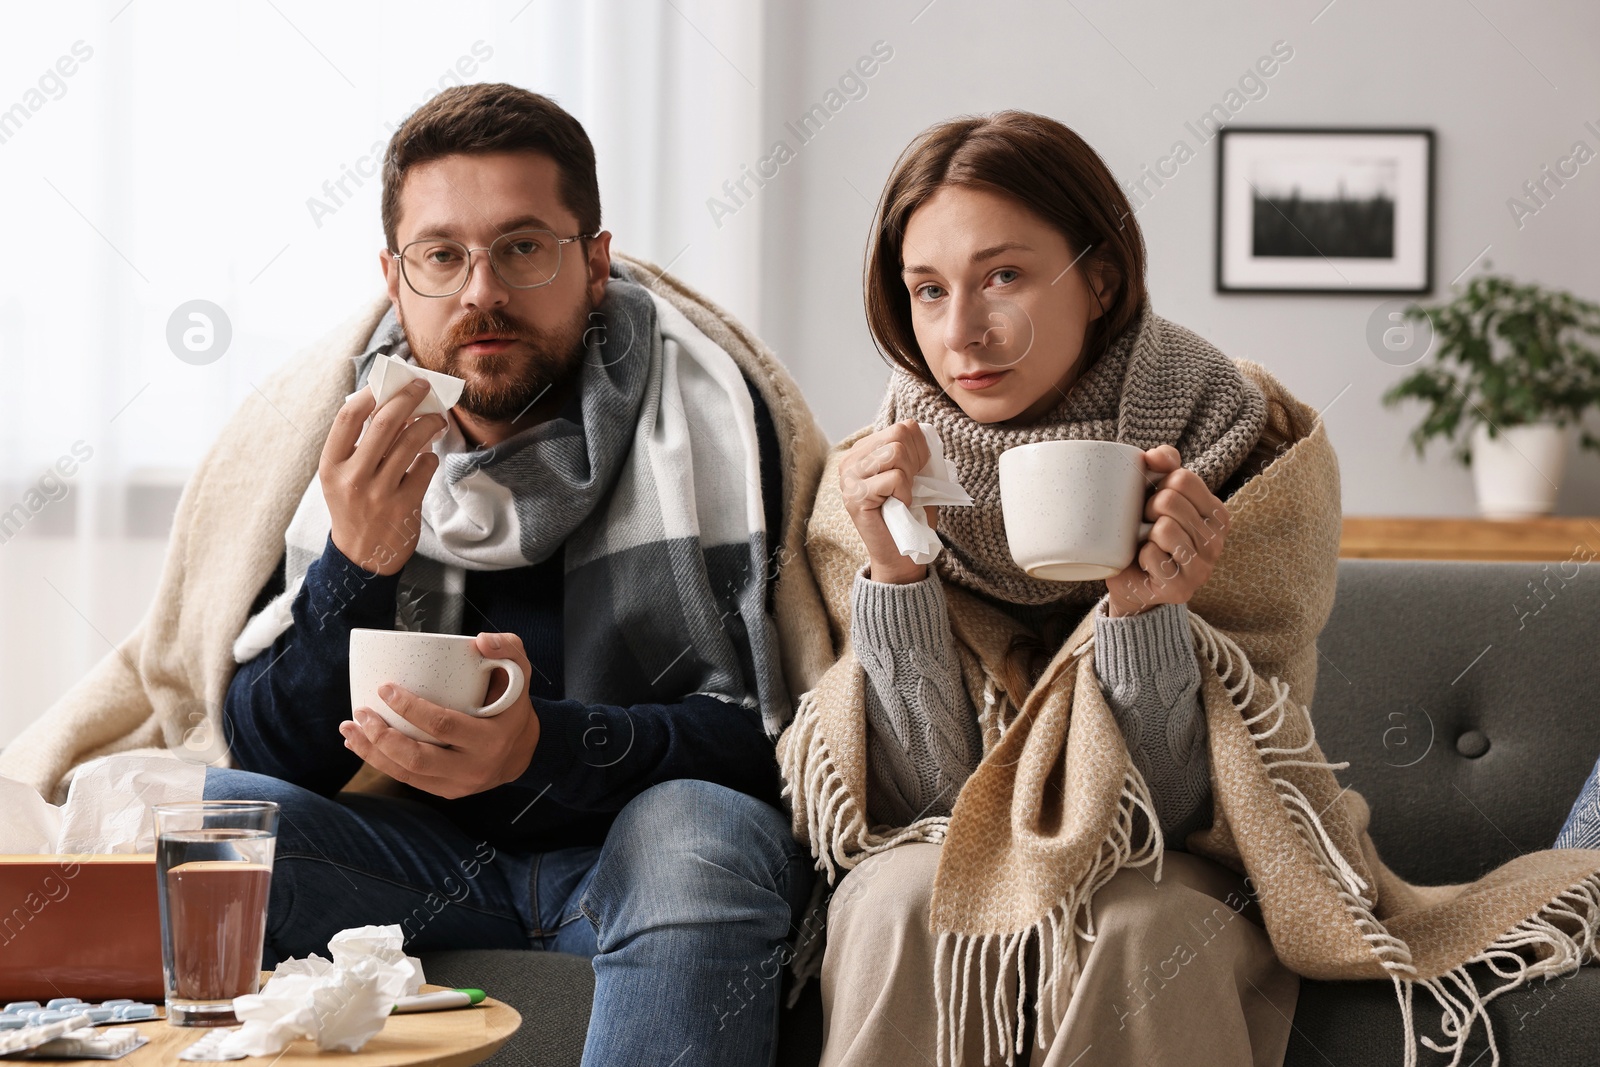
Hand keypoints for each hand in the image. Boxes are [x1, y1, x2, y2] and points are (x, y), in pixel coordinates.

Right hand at [319, 378, 447, 575]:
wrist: (361, 558)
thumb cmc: (353, 508)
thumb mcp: (342, 477)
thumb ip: (358, 445)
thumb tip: (390, 403)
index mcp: (330, 465)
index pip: (347, 417)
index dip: (370, 393)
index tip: (389, 381)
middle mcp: (352, 477)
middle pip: (384, 423)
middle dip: (408, 398)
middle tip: (424, 386)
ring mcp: (378, 493)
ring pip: (411, 442)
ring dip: (429, 423)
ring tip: (437, 419)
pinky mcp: (403, 506)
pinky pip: (425, 467)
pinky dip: (430, 456)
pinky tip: (427, 457)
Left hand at [339, 632, 539, 798]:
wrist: (525, 750)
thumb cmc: (513, 704)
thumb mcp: (521, 671)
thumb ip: (508, 647)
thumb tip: (478, 641)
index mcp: (491, 739)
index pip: (443, 725)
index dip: (409, 708)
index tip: (385, 688)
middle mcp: (474, 768)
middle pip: (418, 758)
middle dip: (382, 737)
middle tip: (361, 712)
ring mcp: (459, 785)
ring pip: (406, 774)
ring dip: (372, 753)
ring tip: (349, 730)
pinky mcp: (446, 792)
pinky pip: (407, 781)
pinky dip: (380, 763)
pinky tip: (361, 745)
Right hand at [840, 419, 936, 584]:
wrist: (901, 552)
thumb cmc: (910, 513)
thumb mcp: (915, 473)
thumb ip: (913, 448)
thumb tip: (917, 427)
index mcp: (864, 450)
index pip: (904, 426)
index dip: (921, 449)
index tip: (916, 474)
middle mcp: (850, 459)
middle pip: (899, 434)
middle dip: (916, 461)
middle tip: (910, 486)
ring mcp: (849, 477)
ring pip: (896, 452)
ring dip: (909, 478)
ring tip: (901, 496)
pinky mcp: (855, 496)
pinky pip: (894, 478)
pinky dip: (905, 494)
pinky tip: (896, 507)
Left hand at [1103, 444, 1230, 616]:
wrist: (1133, 581)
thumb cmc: (1146, 532)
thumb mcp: (1157, 493)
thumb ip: (1164, 466)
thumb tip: (1158, 456)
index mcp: (1217, 514)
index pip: (1184, 478)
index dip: (1159, 485)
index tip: (1155, 502)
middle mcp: (1217, 541)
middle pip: (1170, 501)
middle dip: (1148, 509)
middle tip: (1146, 526)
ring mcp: (1202, 567)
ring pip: (1164, 529)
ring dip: (1145, 534)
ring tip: (1147, 544)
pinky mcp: (1181, 587)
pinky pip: (1152, 556)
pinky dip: (1140, 557)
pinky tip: (1146, 565)